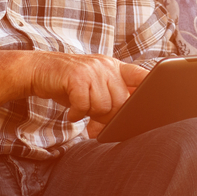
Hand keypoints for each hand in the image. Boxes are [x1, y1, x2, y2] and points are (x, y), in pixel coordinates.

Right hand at [29, 53, 147, 122]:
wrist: (39, 70)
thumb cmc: (69, 84)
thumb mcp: (93, 88)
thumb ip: (109, 103)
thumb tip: (119, 128)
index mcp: (114, 67)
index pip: (141, 76)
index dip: (151, 89)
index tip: (158, 101)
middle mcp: (106, 66)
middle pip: (121, 102)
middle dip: (108, 116)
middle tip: (92, 117)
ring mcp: (92, 70)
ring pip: (103, 106)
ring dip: (90, 114)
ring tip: (79, 108)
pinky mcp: (76, 78)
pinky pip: (84, 105)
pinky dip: (77, 113)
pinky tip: (71, 112)